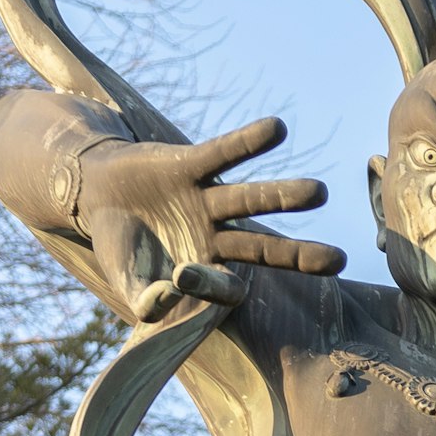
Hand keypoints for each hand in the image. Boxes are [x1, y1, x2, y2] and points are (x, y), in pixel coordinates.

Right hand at [76, 117, 341, 315]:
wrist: (95, 195)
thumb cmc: (120, 247)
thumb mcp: (127, 280)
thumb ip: (142, 299)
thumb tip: (158, 306)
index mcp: (206, 271)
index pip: (229, 289)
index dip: (220, 289)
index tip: (191, 285)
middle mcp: (216, 236)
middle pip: (264, 249)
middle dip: (299, 255)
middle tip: (339, 260)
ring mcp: (207, 201)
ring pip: (252, 200)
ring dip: (283, 196)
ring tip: (320, 193)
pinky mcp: (189, 164)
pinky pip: (223, 154)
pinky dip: (247, 142)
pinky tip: (276, 128)